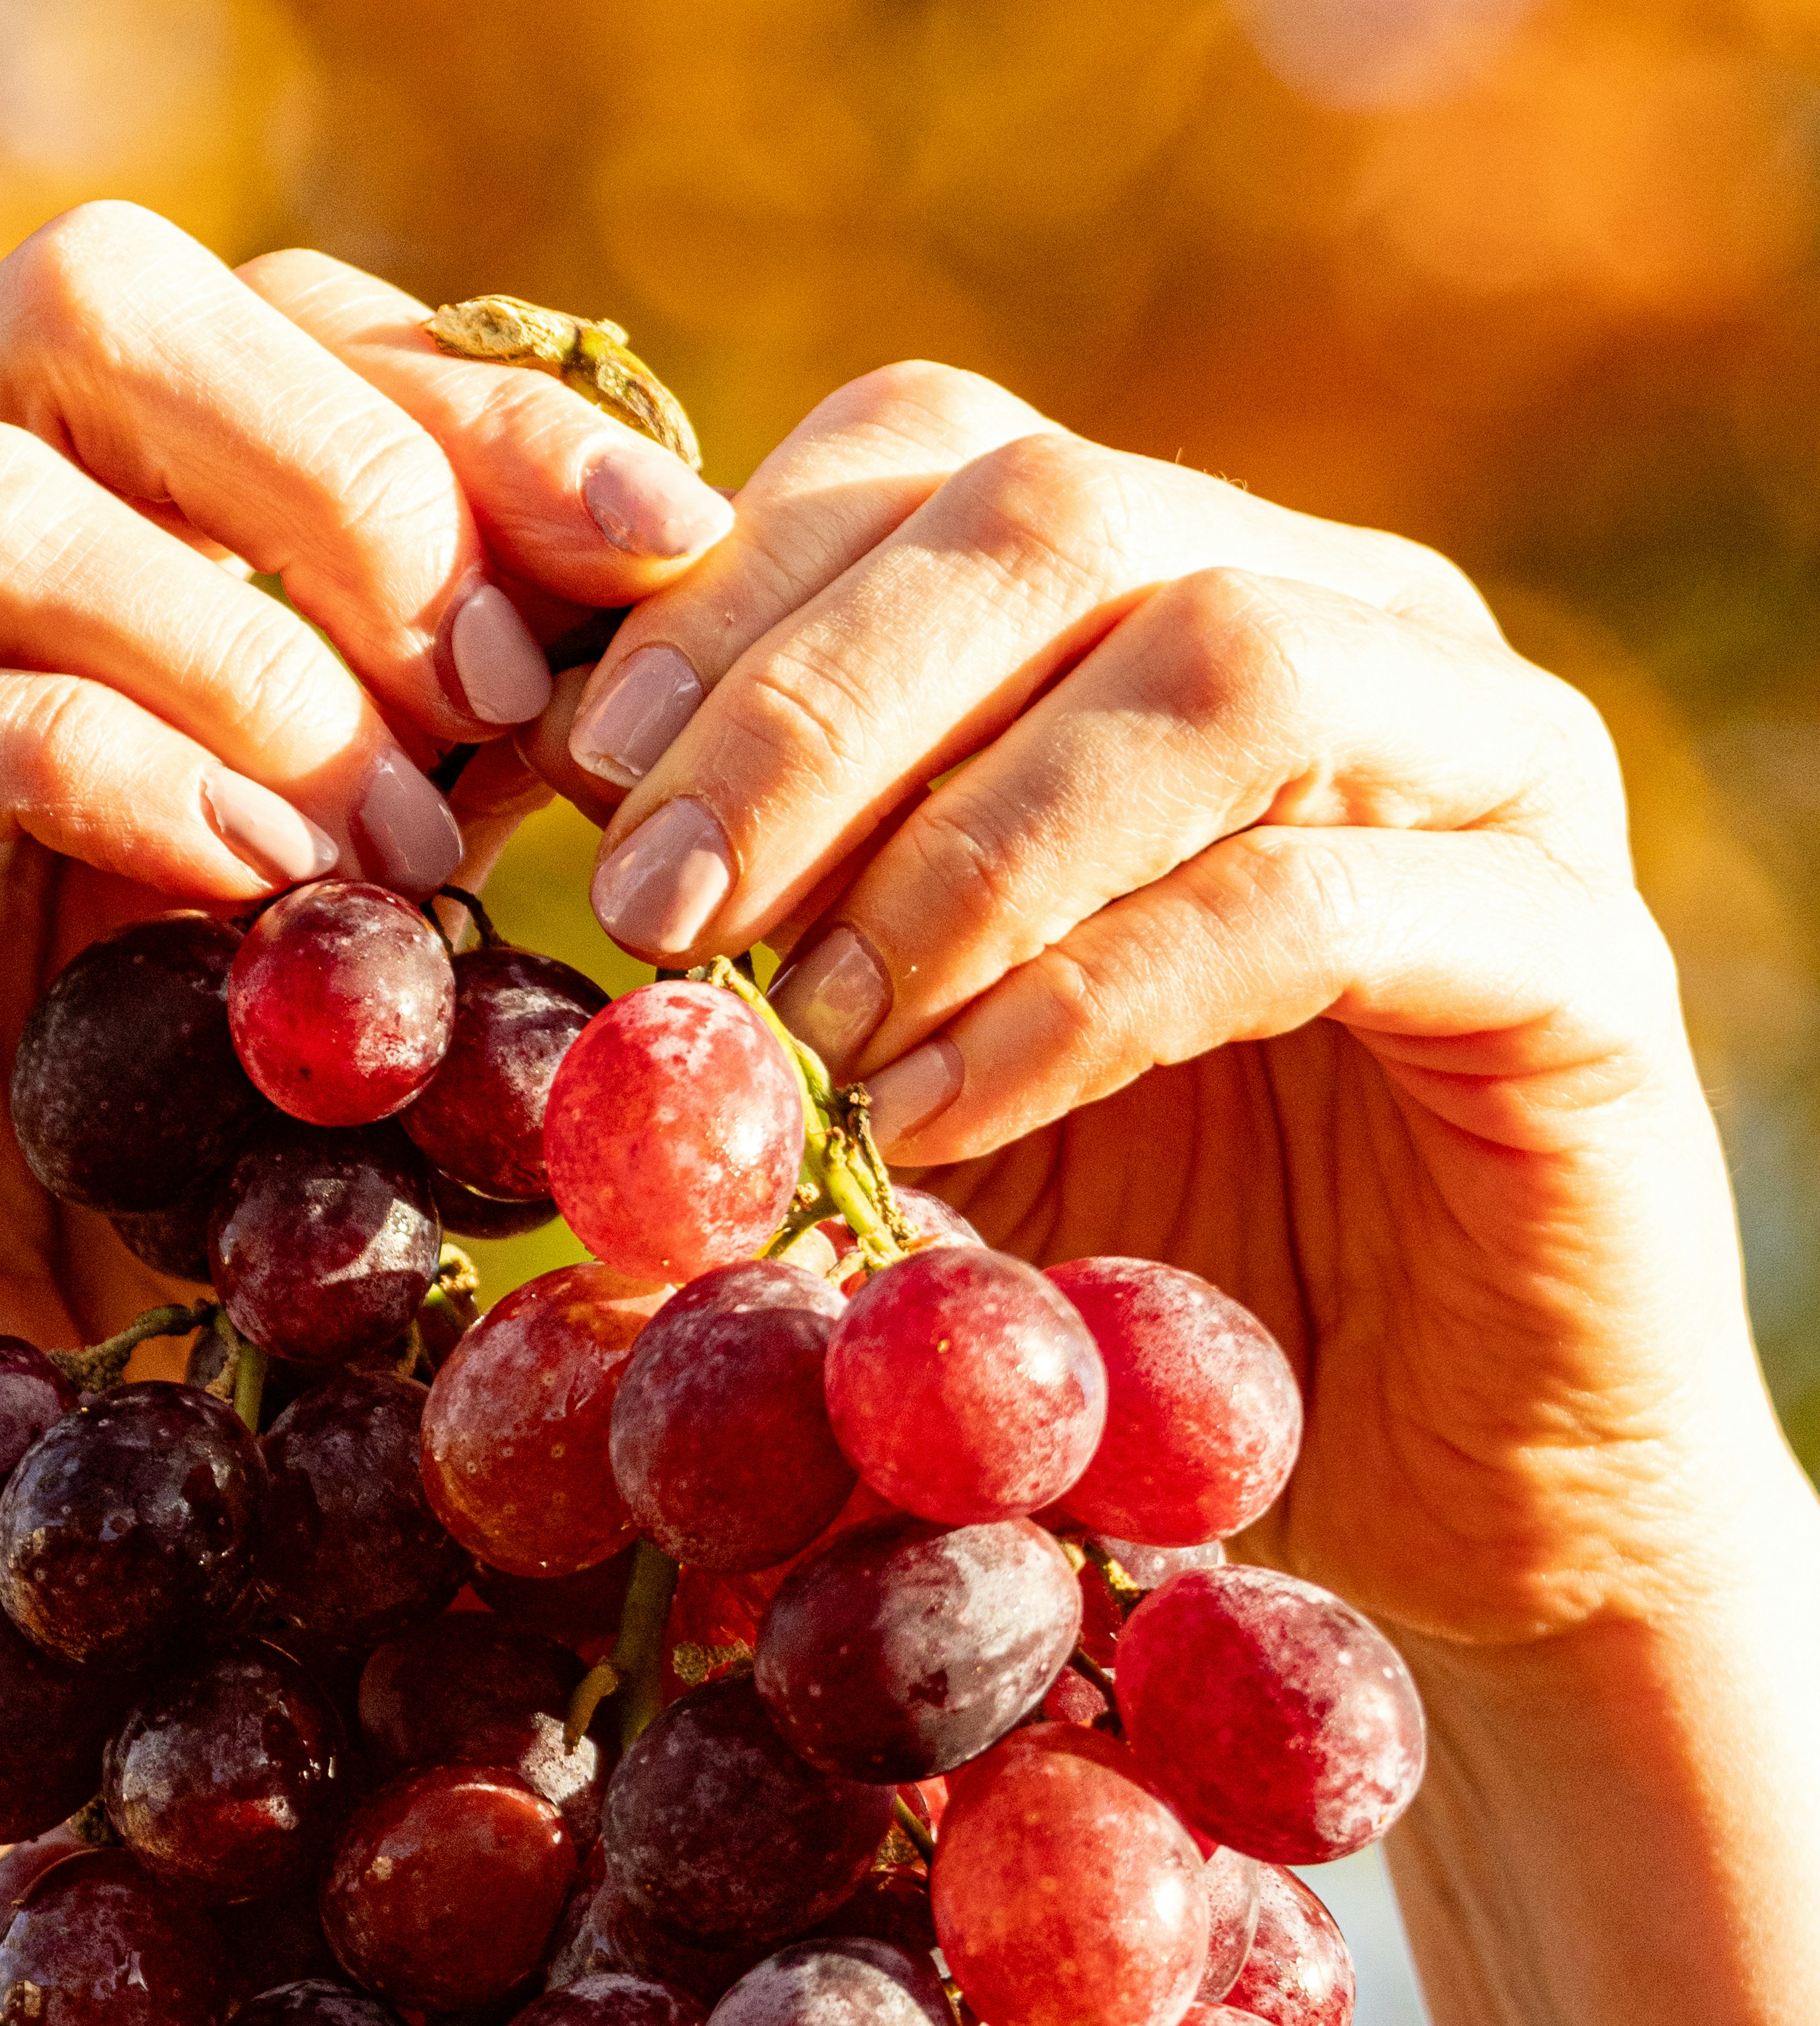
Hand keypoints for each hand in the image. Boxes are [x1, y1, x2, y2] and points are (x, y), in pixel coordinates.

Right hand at [0, 204, 724, 1539]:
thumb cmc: (155, 1209)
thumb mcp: (336, 938)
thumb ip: (445, 757)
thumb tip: (663, 603)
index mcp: (15, 556)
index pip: (230, 324)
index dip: (458, 401)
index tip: (652, 557)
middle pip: (74, 304)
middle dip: (336, 474)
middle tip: (492, 692)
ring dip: (234, 656)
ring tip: (394, 847)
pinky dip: (98, 779)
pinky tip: (252, 896)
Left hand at [528, 359, 1802, 1649]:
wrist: (1425, 1498)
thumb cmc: (1144, 1274)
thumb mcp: (907, 1086)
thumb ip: (764, 953)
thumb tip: (519, 855)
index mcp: (1173, 600)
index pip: (935, 459)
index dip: (727, 589)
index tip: (570, 779)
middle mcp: (1351, 624)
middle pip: (1052, 513)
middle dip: (805, 703)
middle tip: (653, 903)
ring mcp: (1490, 771)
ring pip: (1213, 656)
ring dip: (958, 845)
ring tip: (811, 1026)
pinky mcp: (1573, 957)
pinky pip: (1312, 906)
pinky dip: (1088, 999)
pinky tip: (944, 1119)